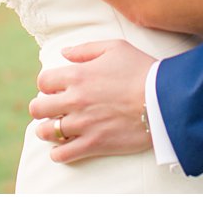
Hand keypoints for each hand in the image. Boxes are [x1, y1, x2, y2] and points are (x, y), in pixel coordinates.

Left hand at [28, 39, 154, 163]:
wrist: (164, 100)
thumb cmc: (142, 70)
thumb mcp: (115, 48)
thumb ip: (85, 49)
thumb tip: (64, 53)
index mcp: (77, 75)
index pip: (43, 81)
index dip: (47, 85)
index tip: (56, 89)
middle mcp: (75, 99)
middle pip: (38, 108)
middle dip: (41, 108)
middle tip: (51, 110)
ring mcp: (83, 124)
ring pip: (46, 132)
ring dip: (47, 130)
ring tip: (55, 129)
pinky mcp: (94, 144)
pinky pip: (62, 154)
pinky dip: (58, 153)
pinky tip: (63, 148)